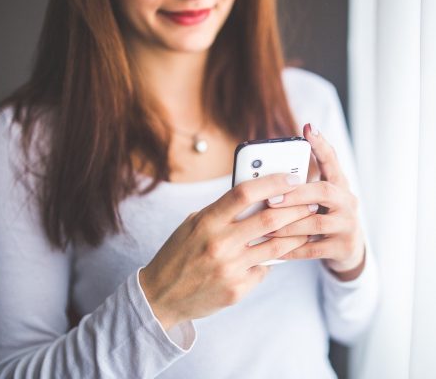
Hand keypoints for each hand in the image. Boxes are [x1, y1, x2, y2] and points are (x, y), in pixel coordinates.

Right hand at [139, 173, 316, 329]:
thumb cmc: (178, 254)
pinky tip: (275, 255)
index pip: (244, 193)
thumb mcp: (192, 225)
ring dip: (296, 234)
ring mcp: (230, 268)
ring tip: (307, 226)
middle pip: (270, 218)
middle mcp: (220, 243)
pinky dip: (271, 260)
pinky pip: (264, 269)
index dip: (272, 182)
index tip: (291, 177)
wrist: (161, 296)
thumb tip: (255, 199)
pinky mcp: (237, 289)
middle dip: (297, 207)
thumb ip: (221, 212)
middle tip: (311, 201)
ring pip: (276, 247)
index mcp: (206, 221)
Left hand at [265, 123, 365, 280]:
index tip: (308, 128)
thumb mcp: (316, 200)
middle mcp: (348, 201)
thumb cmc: (322, 217)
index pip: (332, 161)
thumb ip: (299, 189)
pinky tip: (275, 249)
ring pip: (316, 222)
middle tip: (271, 198)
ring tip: (265, 226)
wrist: (347, 250)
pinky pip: (313, 248)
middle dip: (295, 194)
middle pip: (324, 191)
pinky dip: (292, 249)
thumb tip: (263, 178)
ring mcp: (348, 225)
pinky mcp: (343, 247)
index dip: (321, 145)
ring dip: (288, 224)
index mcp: (339, 185)